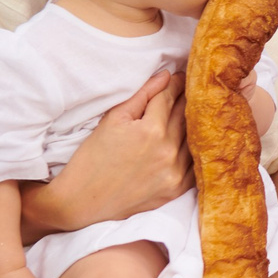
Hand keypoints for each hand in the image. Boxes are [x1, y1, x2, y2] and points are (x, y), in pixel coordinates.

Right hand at [35, 70, 190, 233]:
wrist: (82, 201)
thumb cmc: (92, 157)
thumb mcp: (112, 120)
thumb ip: (141, 95)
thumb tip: (166, 76)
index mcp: (150, 130)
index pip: (169, 97)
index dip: (174, 83)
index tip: (178, 76)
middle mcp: (167, 151)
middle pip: (184, 114)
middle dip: (185, 98)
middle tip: (186, 88)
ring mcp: (175, 172)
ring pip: (193, 137)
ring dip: (192, 122)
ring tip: (189, 111)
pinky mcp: (176, 189)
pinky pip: (195, 163)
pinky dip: (193, 149)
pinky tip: (189, 139)